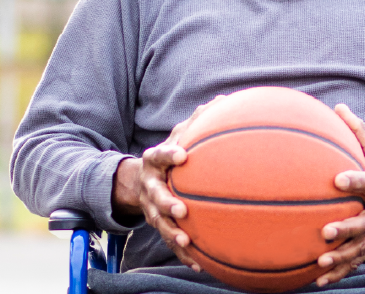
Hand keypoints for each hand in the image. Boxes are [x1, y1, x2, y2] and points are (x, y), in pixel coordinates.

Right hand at [112, 96, 227, 272]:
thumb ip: (198, 121)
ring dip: (172, 232)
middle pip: (155, 195)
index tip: (182, 154)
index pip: (158, 156)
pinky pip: (170, 242)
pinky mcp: (159, 225)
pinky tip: (198, 264)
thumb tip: (224, 100)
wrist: (140, 181)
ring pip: (159, 222)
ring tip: (185, 239)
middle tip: (181, 209)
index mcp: (154, 161)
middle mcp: (151, 186)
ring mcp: (152, 208)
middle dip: (166, 203)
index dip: (169, 155)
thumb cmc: (170, 155)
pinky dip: (183, 254)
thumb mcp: (179, 136)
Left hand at [315, 103, 364, 286]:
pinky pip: (355, 262)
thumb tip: (338, 107)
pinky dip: (339, 273)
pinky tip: (318, 280)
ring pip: (361, 249)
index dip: (357, 181)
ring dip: (342, 258)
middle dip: (348, 229)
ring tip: (320, 262)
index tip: (338, 179)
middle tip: (326, 231)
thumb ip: (359, 131)